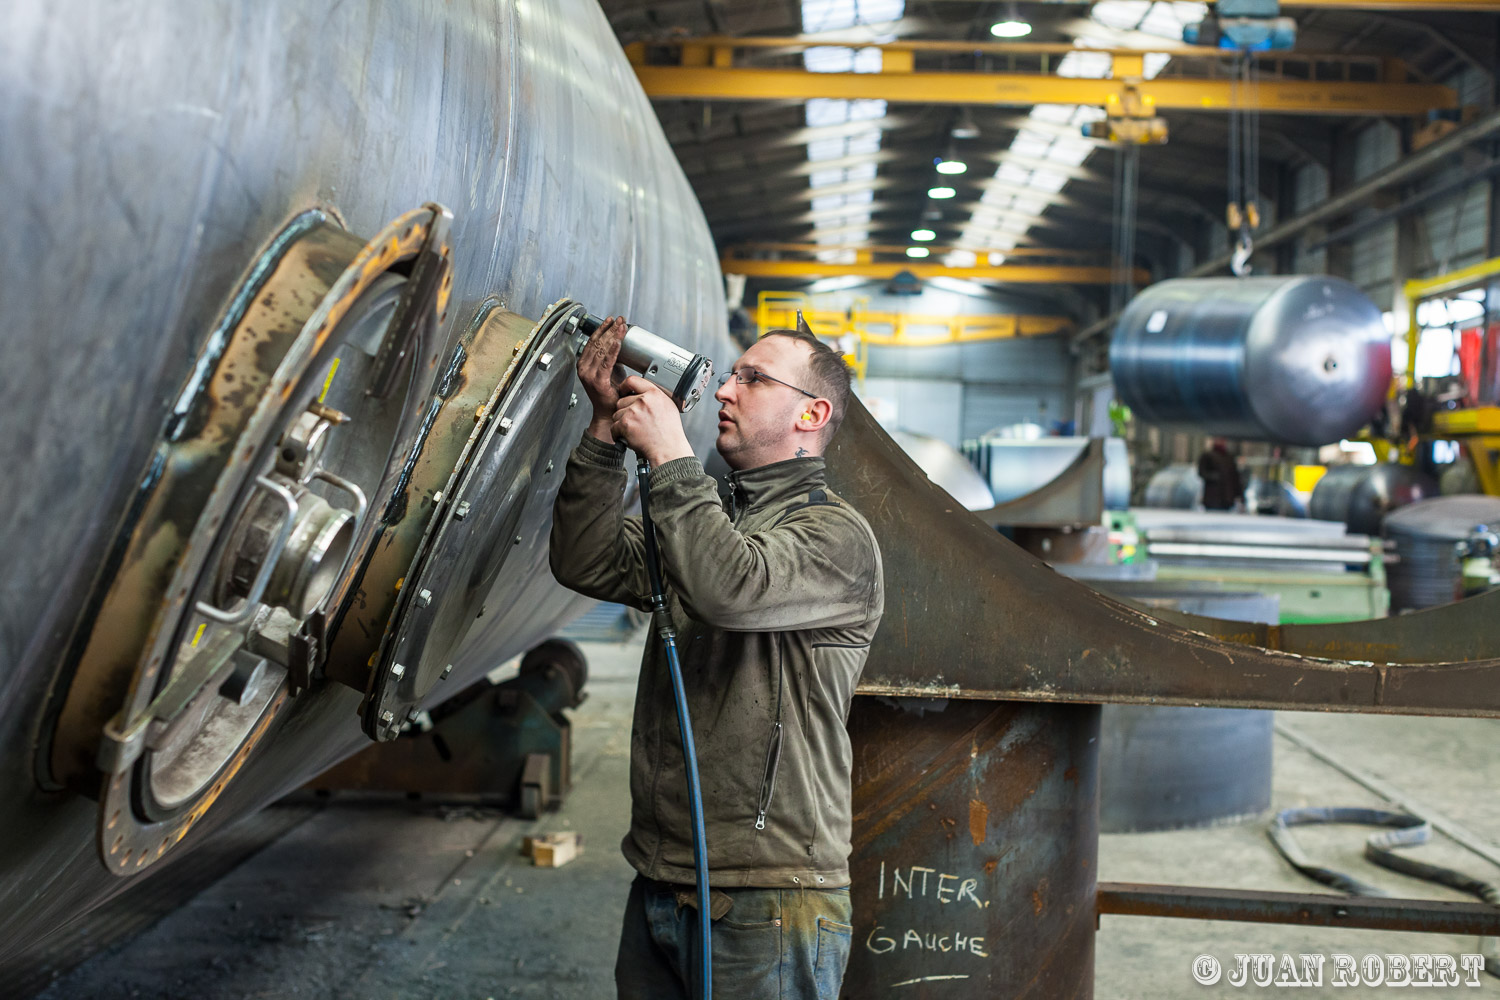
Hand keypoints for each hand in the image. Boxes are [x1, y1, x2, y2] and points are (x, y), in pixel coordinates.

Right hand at [578, 316, 627, 439]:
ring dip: (613, 336)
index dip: (602, 329)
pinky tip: (618, 342)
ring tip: (622, 326)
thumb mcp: (609, 371)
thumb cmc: (609, 393)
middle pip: (598, 343)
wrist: (607, 413)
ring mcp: (590, 375)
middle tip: (620, 320)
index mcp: (584, 364)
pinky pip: (607, 362)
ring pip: (602, 350)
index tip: (612, 320)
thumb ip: (610, 357)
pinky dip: (613, 351)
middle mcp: (584, 368)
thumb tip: (618, 342)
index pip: (593, 342)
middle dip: (610, 329)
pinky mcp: (598, 381)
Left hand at [611, 376, 694, 465]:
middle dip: (625, 412)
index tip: (623, 391)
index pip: (632, 380)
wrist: (668, 450)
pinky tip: (630, 437)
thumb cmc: (670, 433)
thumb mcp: (668, 407)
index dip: (624, 386)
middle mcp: (644, 400)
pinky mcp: (626, 424)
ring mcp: (633, 411)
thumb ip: (654, 398)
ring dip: (622, 424)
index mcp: (654, 394)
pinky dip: (619, 434)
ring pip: (616, 414)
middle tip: (635, 422)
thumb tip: (643, 394)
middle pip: (621, 401)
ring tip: (635, 431)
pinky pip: (614, 427)